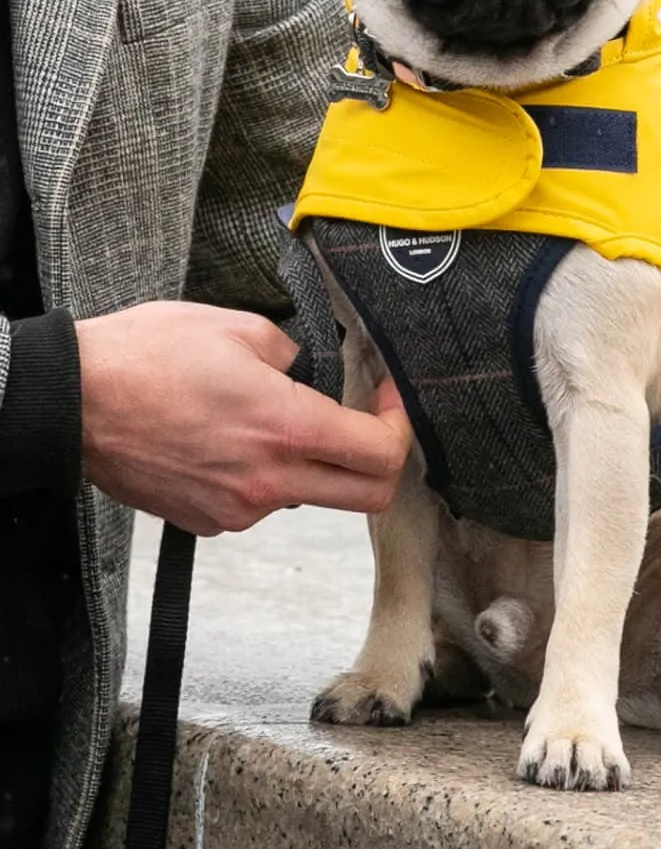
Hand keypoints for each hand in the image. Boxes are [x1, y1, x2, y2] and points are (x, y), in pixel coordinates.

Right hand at [77, 302, 409, 535]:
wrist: (72, 403)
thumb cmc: (144, 358)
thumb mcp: (237, 327)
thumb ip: (292, 352)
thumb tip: (309, 371)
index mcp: (286, 429)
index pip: (381, 455)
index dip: (399, 424)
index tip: (388, 398)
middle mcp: (269, 481)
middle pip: (365, 495)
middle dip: (379, 458)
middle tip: (365, 420)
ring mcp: (238, 509)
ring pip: (309, 495)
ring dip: (313, 462)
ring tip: (272, 416)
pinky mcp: (208, 522)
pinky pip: (260, 503)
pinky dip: (265, 474)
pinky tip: (231, 439)